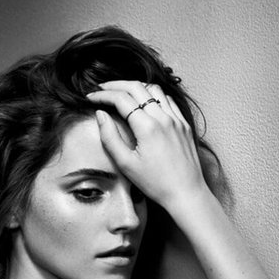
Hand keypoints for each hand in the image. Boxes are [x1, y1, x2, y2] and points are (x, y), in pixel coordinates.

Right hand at [86, 80, 206, 209]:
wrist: (186, 193)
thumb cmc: (156, 184)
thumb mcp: (126, 165)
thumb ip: (110, 137)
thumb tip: (101, 115)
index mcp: (147, 127)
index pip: (121, 99)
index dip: (103, 95)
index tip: (91, 97)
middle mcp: (163, 117)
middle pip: (136, 87)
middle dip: (115, 85)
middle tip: (101, 88)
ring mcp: (176, 119)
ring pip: (153, 89)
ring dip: (135, 86)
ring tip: (122, 92)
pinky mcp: (184, 124)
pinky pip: (167, 100)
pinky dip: (153, 95)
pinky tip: (145, 102)